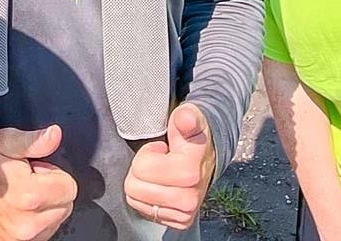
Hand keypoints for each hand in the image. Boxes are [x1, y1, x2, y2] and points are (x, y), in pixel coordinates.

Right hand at [0, 124, 76, 240]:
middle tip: (26, 180)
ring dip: (44, 207)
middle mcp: (28, 224)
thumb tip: (55, 134)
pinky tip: (17, 208)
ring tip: (19, 193)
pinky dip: (35, 221)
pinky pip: (41, 233)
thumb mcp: (6, 141)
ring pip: (54, 220)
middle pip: (65, 205)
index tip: (35, 169)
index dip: (53, 173)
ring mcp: (20, 239)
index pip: (69, 187)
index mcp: (30, 196)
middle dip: (50, 190)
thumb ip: (35, 141)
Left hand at [124, 104, 214, 231]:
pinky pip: (144, 212)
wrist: (206, 157)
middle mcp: (189, 199)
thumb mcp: (190, 119)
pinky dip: (147, 197)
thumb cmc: (192, 136)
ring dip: (143, 183)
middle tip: (158, 160)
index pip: (142, 168)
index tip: (162, 148)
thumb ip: (186, 117)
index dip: (148, 153)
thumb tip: (186, 118)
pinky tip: (161, 185)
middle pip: (135, 188)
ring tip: (160, 172)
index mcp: (190, 171)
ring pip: (136, 201)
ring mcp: (185, 214)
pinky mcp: (180, 222)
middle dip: (141, 169)